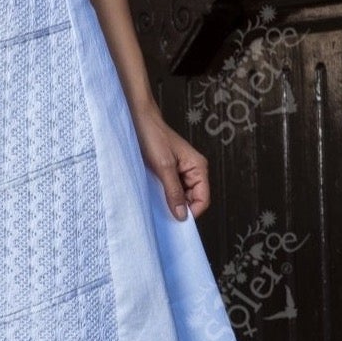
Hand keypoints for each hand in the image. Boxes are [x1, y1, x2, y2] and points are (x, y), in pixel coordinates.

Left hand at [130, 103, 209, 220]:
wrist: (138, 120)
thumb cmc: (153, 137)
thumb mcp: (164, 167)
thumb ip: (174, 191)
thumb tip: (182, 215)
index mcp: (198, 167)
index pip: (203, 199)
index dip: (191, 211)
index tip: (175, 220)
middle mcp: (193, 170)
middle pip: (193, 199)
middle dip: (180, 207)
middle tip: (163, 211)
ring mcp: (181, 171)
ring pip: (181, 195)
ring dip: (171, 200)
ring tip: (157, 200)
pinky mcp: (169, 171)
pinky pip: (172, 189)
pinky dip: (164, 194)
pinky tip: (154, 194)